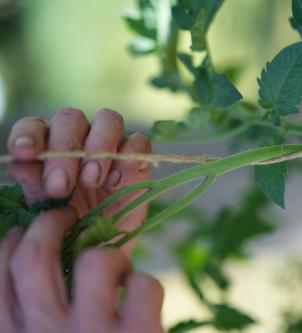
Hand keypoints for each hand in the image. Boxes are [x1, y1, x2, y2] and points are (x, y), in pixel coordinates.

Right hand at [0, 208, 163, 332]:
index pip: (0, 279)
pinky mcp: (138, 332)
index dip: (10, 246)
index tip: (23, 233)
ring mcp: (91, 332)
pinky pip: (143, 283)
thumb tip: (42, 271)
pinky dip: (145, 285)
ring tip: (119, 273)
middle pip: (34, 257)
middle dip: (49, 224)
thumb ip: (43, 314)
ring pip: (96, 260)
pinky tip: (142, 303)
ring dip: (110, 256)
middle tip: (66, 215)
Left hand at [7, 108, 150, 251]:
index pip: (35, 126)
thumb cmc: (70, 225)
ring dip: (99, 147)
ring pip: (108, 119)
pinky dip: (128, 158)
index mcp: (47, 145)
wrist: (103, 244)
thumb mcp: (46, 209)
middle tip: (61, 185)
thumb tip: (20, 163)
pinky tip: (117, 183)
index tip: (24, 153)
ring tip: (92, 181)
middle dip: (64, 150)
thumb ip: (33, 184)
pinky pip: (138, 141)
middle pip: (71, 119)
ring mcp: (110, 144)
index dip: (29, 135)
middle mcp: (78, 137)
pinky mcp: (137, 156)